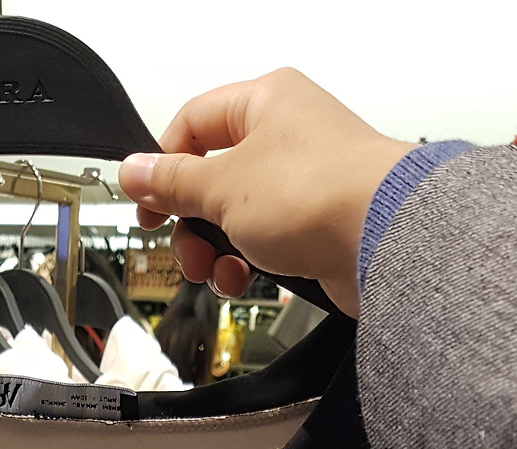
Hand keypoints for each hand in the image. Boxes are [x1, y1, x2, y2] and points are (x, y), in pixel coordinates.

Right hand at [118, 71, 411, 317]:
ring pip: (236, 217)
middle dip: (192, 225)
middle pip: (211, 179)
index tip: (148, 208)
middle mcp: (286, 135)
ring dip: (216, 252)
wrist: (383, 241)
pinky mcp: (316, 225)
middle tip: (186, 252)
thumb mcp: (222, 187)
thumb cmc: (321, 192)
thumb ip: (172, 183)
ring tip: (219, 272)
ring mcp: (303, 182)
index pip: (191, 125)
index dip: (162, 167)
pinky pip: (264, 243)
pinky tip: (246, 279)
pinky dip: (247, 264)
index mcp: (264, 101)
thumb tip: (134, 172)